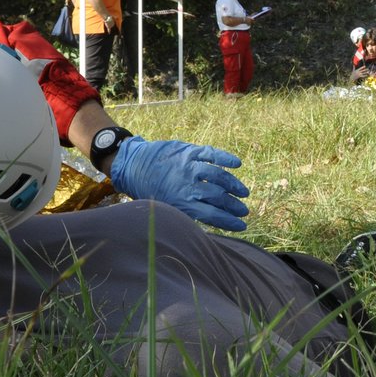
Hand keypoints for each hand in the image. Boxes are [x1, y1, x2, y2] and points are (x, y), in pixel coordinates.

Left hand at [109, 137, 251, 231]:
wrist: (132, 164)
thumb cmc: (147, 190)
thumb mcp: (163, 208)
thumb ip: (184, 214)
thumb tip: (208, 223)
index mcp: (180, 202)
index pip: (212, 214)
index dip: (229, 221)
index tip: (242, 226)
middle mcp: (186, 184)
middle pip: (217, 196)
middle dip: (234, 205)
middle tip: (244, 211)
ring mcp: (189, 165)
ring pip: (218, 175)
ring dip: (233, 185)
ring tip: (243, 193)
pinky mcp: (189, 150)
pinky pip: (211, 153)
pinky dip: (225, 158)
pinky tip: (237, 164)